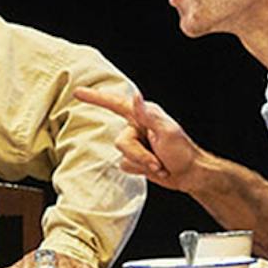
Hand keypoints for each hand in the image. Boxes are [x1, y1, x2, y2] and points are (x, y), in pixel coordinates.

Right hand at [73, 86, 203, 192]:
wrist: (190, 175)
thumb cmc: (183, 151)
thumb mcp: (167, 131)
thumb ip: (148, 115)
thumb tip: (135, 97)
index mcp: (143, 116)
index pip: (115, 104)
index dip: (95, 98)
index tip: (78, 92)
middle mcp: (136, 127)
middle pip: (120, 142)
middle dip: (139, 155)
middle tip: (158, 161)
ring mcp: (135, 144)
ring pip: (123, 156)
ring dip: (142, 164)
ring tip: (159, 165)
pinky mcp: (135, 159)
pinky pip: (125, 166)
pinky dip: (140, 170)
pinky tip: (154, 169)